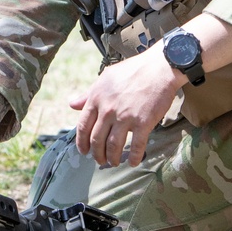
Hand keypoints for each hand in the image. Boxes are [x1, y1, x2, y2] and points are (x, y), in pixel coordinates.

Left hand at [71, 46, 182, 167]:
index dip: (82, 143)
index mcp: (97, 98)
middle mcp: (108, 109)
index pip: (83, 126)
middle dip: (97, 154)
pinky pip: (137, 146)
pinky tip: (133, 162)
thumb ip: (88, 93)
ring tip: (114, 162)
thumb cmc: (133, 70)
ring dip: (112, 158)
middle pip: (96, 140)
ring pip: (113, 146)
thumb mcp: (106, 78)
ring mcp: (125, 117)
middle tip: (100, 160)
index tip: (84, 151)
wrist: (160, 67)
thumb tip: (72, 104)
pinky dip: (134, 157)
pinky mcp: (143, 122)